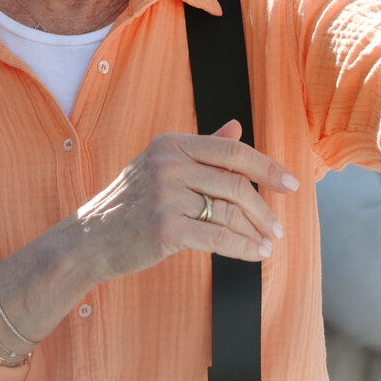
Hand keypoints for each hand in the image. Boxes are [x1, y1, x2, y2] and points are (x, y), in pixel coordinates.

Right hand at [73, 120, 298, 281]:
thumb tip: (237, 126)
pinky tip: (254, 254)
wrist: (89, 240)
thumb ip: (202, 147)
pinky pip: (219, 238)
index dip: (267, 166)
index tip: (292, 183)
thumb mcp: (162, 166)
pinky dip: (242, 248)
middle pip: (236, 183)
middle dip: (264, 207)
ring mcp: (166, 196)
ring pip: (230, 212)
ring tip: (267, 243)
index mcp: (171, 144)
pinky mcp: (166, 229)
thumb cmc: (130, 203)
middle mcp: (169, 164)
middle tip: (278, 226)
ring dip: (255, 231)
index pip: (232, 151)